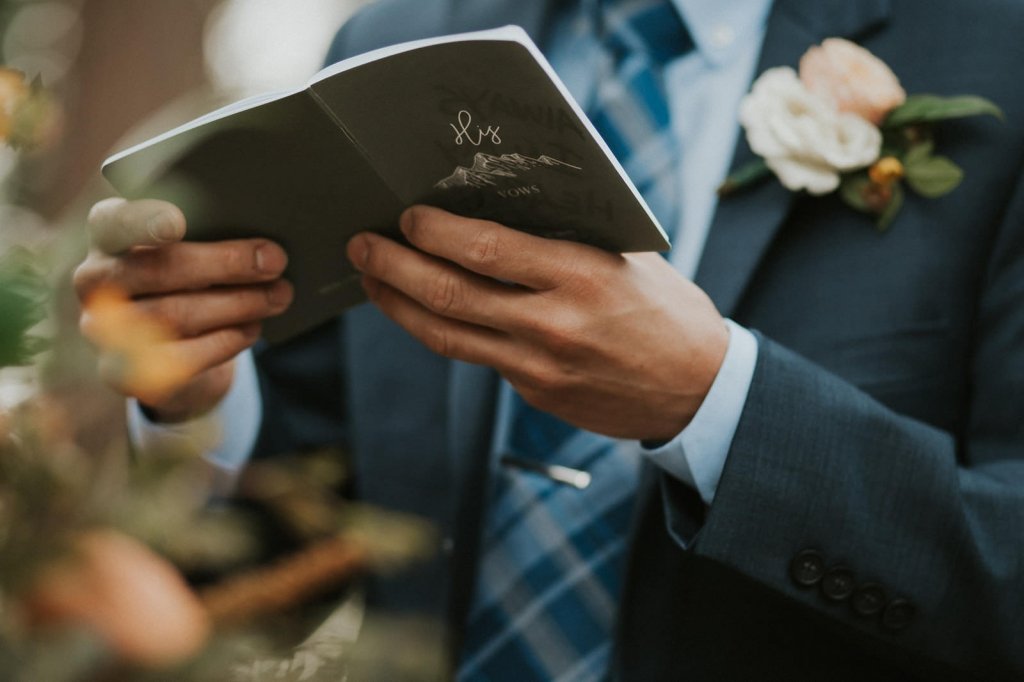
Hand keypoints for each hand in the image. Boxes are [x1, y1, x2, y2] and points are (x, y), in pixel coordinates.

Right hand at [73, 198, 292, 421]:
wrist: (167, 347)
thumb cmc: (187, 278)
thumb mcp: (194, 249)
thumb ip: (212, 236)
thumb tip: (265, 250)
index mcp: (106, 233)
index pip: (114, 221)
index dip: (143, 221)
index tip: (177, 223)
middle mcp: (93, 278)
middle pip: (158, 269)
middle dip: (226, 264)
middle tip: (275, 261)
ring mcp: (100, 329)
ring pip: (175, 314)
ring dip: (237, 304)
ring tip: (278, 295)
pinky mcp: (120, 372)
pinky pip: (180, 357)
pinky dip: (226, 340)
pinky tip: (252, 327)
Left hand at [346, 206, 728, 440]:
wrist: (699, 391)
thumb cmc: (668, 312)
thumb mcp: (627, 259)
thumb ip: (564, 241)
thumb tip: (494, 214)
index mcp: (581, 276)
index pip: (486, 249)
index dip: (435, 232)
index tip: (407, 215)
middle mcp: (553, 325)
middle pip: (450, 295)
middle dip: (394, 267)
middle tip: (361, 246)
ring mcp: (540, 368)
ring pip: (448, 336)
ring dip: (400, 305)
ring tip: (370, 282)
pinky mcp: (536, 395)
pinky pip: (479, 358)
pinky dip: (443, 331)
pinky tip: (424, 313)